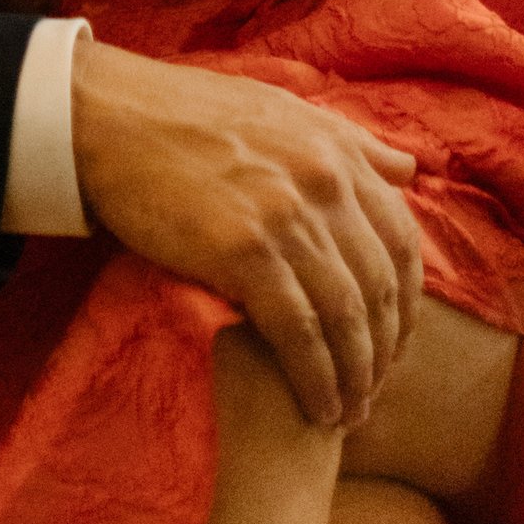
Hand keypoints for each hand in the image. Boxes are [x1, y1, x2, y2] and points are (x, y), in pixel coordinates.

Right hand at [71, 37, 421, 431]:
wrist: (112, 117)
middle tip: (374, 391)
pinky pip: (297, 332)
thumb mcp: (281, 109)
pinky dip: (315, 378)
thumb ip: (350, 143)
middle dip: (384, 351)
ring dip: (355, 376)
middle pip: (379, 287)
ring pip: (345, 317)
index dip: (406, 303)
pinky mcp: (242, 252)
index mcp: (336, 151)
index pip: (400, 241)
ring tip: (349, 414)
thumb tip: (412, 170)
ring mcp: (286, 217)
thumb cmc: (188, 113)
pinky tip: (317, 407)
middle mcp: (324, 183)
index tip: (394, 342)